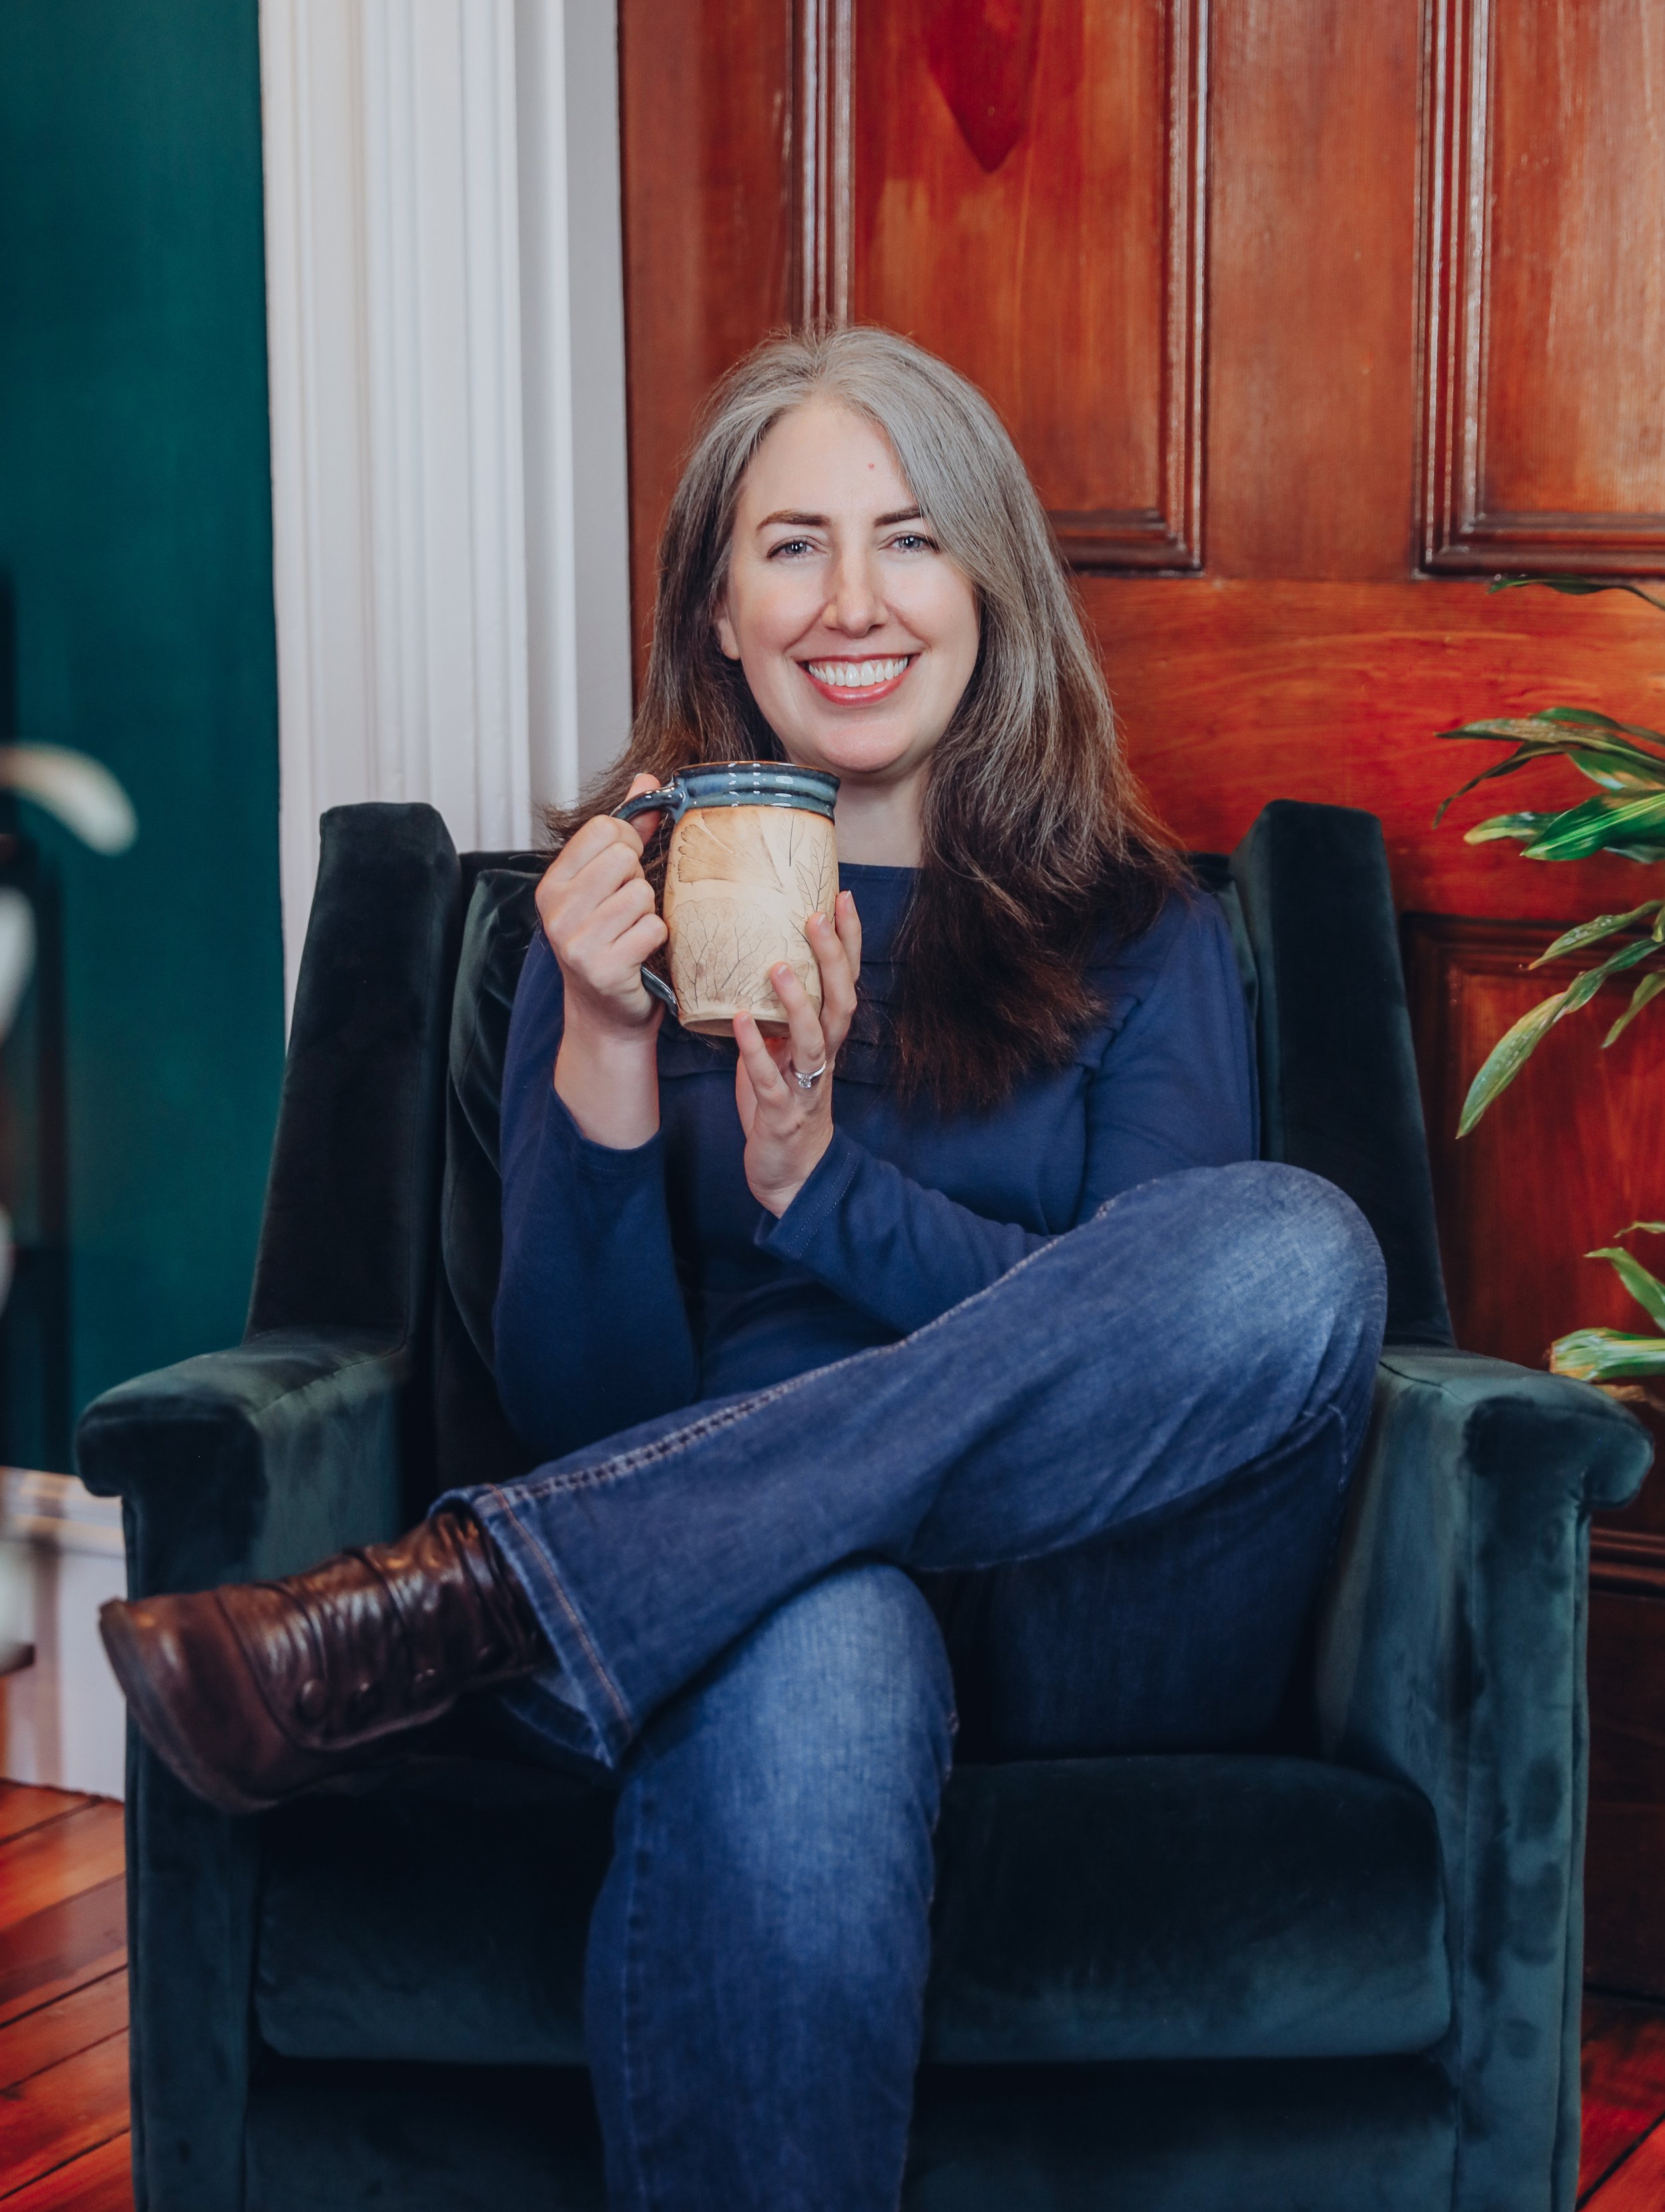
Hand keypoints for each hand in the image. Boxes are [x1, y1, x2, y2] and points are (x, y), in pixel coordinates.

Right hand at [537, 772, 668, 1033]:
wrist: (607, 1017)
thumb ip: (628, 832)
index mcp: (552, 885)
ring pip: (641, 893)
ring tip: (632, 934)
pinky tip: (641, 954)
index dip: (626, 844)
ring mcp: (576, 941)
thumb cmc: (610, 946)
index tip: (624, 871)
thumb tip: (645, 780)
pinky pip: (654, 928)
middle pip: (624, 858)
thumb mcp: (608, 887)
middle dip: (638, 881)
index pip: (603, 829)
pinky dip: (658, 940)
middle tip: (628, 910)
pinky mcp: (603, 967)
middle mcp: (556, 911)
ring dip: (649, 913)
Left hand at [733, 891, 862, 1215]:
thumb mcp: (781, 1052)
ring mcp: (806, 1087)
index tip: (842, 896)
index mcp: (825, 1039)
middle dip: (832, 958)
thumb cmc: (783, 1105)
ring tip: (776, 965)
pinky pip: (770, 1080)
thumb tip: (752, 962)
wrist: (791, 1175)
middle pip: (840, 1001)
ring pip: (813, 1039)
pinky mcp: (782, 1115)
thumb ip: (774, 1014)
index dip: (849, 941)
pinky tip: (739, 1022)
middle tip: (816, 916)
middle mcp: (823, 1058)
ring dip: (797, 1002)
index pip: (845, 982)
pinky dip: (755, 1051)